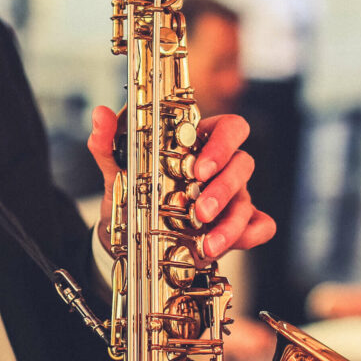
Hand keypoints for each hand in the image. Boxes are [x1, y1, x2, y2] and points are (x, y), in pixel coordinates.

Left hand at [88, 108, 274, 259]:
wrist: (128, 236)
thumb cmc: (132, 191)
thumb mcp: (116, 169)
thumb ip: (107, 142)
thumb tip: (100, 115)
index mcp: (199, 143)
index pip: (230, 128)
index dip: (223, 144)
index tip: (200, 168)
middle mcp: (220, 167)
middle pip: (243, 164)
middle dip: (224, 189)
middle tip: (200, 210)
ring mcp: (232, 196)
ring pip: (247, 201)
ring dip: (231, 223)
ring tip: (207, 245)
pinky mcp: (236, 225)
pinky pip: (260, 226)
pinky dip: (250, 235)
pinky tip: (228, 246)